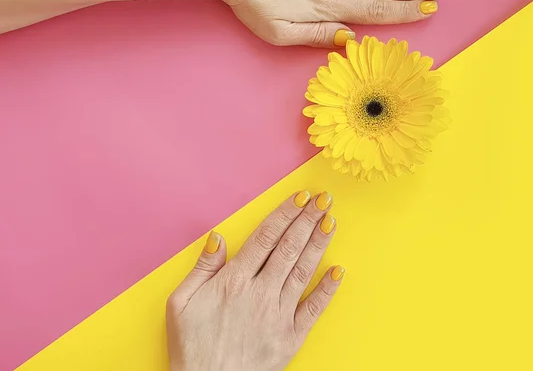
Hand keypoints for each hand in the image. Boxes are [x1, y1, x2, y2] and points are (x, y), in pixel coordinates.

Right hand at [166, 191, 342, 370]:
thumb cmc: (191, 348)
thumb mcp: (180, 303)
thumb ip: (202, 267)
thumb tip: (217, 237)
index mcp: (234, 280)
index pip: (266, 237)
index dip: (285, 214)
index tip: (301, 198)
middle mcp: (261, 292)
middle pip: (289, 247)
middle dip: (308, 220)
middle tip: (323, 200)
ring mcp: (279, 315)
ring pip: (304, 270)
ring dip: (319, 243)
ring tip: (331, 221)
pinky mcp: (291, 337)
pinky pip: (314, 308)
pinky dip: (328, 289)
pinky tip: (338, 270)